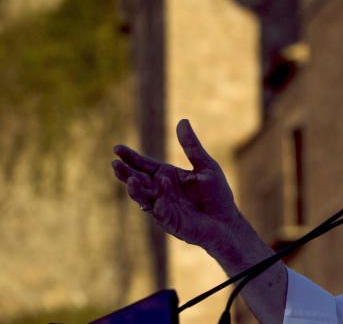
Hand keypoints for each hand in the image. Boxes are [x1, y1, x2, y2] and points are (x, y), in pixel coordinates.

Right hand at [112, 119, 241, 253]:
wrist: (227, 220)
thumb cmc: (216, 194)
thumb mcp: (205, 165)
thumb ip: (192, 146)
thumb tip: (182, 121)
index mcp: (167, 176)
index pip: (144, 164)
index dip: (131, 157)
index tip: (116, 148)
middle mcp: (161, 191)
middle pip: (138, 180)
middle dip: (126, 173)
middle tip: (115, 164)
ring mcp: (163, 207)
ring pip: (144, 198)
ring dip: (136, 190)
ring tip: (130, 180)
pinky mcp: (170, 222)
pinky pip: (161, 213)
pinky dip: (158, 205)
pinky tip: (158, 198)